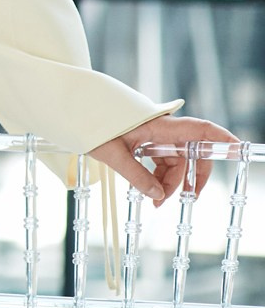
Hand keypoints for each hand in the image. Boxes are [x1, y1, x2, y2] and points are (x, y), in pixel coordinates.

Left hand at [88, 114, 241, 205]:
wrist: (69, 106)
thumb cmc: (88, 122)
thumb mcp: (111, 153)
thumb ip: (135, 175)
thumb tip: (156, 196)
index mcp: (158, 126)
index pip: (199, 130)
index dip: (221, 139)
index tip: (238, 148)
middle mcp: (160, 128)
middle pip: (190, 153)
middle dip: (191, 177)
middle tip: (185, 199)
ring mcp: (152, 134)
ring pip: (174, 160)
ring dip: (169, 181)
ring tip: (155, 201)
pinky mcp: (143, 138)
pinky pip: (160, 158)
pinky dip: (157, 175)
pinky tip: (150, 190)